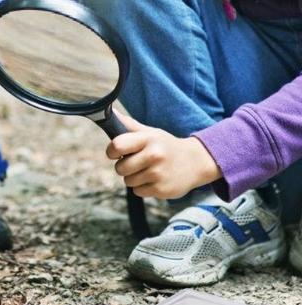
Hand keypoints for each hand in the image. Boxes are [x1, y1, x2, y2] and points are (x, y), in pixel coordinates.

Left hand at [106, 115, 222, 199]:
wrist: (196, 162)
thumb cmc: (166, 146)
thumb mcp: (150, 133)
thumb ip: (128, 125)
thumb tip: (109, 112)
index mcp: (148, 139)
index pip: (117, 146)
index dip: (112, 151)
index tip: (116, 153)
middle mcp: (153, 155)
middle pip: (120, 168)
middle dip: (124, 167)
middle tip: (136, 162)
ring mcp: (158, 174)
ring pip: (128, 181)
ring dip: (134, 178)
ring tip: (148, 170)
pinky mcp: (162, 190)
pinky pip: (138, 192)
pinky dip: (143, 188)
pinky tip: (155, 180)